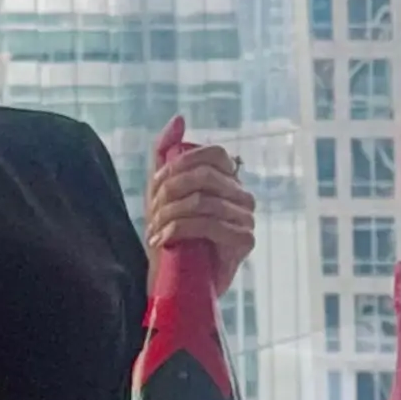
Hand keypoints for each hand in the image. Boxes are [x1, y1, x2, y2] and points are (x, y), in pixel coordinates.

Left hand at [146, 114, 256, 267]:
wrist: (174, 281)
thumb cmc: (171, 235)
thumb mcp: (161, 190)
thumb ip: (166, 151)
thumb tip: (180, 118)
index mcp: (228, 180)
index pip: (214, 154)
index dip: (181, 164)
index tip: (157, 186)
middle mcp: (242, 196)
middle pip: (205, 177)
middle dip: (170, 193)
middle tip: (153, 214)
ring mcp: (247, 219)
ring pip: (204, 201)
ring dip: (170, 216)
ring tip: (155, 232)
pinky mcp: (245, 241)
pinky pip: (211, 224)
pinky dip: (180, 230)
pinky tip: (166, 242)